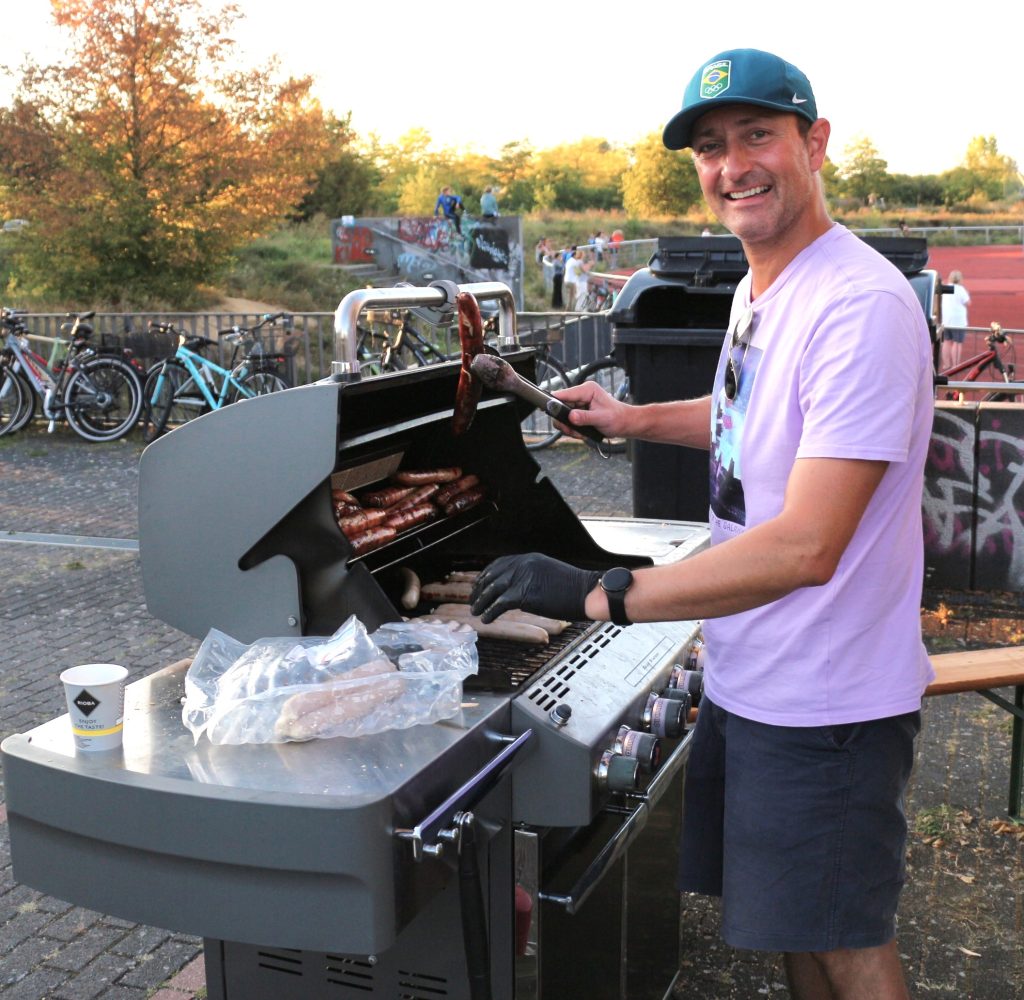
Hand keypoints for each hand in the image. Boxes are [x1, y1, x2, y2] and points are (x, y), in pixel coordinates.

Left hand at [470, 553, 599, 623]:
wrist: (586, 592)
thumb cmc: (574, 588)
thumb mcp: (549, 575)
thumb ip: (532, 577)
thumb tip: (518, 590)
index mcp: (530, 559)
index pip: (500, 564)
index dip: (486, 575)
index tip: (479, 584)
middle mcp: (524, 564)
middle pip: (493, 575)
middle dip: (480, 589)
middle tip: (472, 599)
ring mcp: (524, 578)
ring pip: (493, 589)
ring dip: (481, 601)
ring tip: (475, 611)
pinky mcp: (525, 594)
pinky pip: (500, 603)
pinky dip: (491, 611)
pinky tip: (487, 619)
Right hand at [552, 379, 628, 440]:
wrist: (624, 424)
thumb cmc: (618, 417)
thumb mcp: (602, 418)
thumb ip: (585, 417)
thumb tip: (571, 416)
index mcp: (587, 390)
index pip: (565, 393)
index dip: (555, 402)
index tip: (552, 412)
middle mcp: (581, 395)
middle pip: (560, 406)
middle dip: (565, 421)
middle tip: (572, 431)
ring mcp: (579, 404)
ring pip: (562, 416)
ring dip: (569, 427)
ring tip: (580, 433)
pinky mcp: (578, 412)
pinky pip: (567, 421)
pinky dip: (572, 429)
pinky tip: (582, 433)